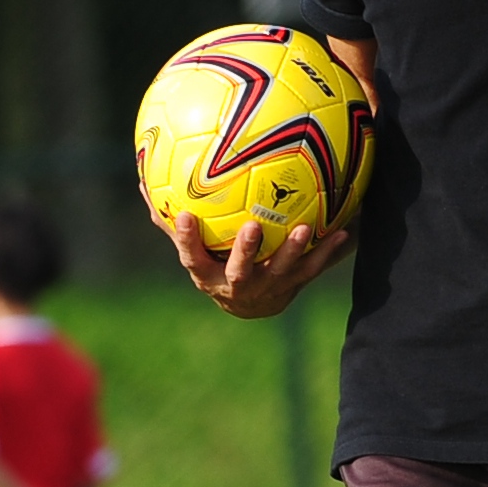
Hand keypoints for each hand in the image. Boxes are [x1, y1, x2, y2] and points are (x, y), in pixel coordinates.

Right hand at [166, 210, 353, 319]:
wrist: (249, 305)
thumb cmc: (214, 264)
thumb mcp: (191, 248)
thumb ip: (169, 219)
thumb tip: (141, 181)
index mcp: (208, 273)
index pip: (191, 257)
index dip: (187, 239)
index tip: (185, 216)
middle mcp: (237, 284)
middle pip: (239, 271)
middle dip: (245, 251)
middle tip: (252, 227)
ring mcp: (268, 287)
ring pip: (281, 271)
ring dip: (294, 250)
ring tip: (307, 228)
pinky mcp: (294, 286)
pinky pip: (313, 268)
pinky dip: (329, 251)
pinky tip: (346, 230)